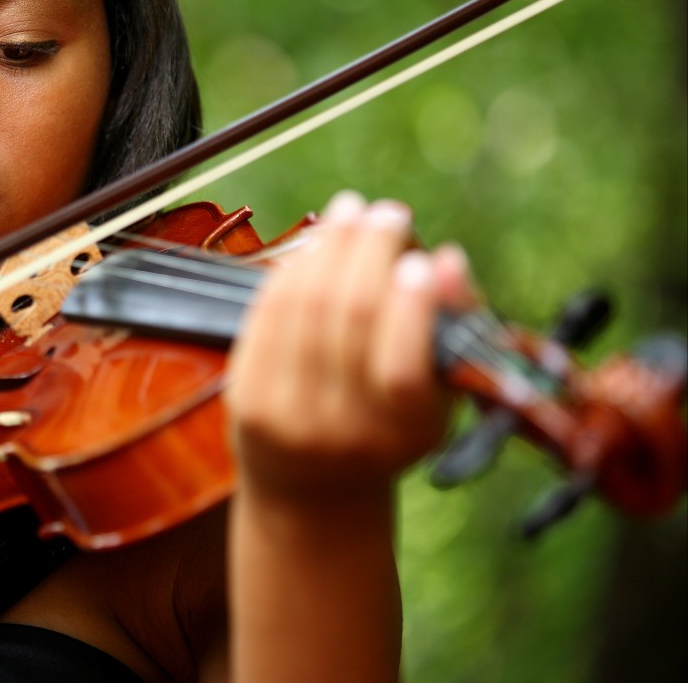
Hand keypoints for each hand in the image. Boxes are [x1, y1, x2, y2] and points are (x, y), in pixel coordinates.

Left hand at [226, 190, 473, 501]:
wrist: (312, 488)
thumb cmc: (392, 424)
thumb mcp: (439, 394)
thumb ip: (456, 328)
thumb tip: (449, 260)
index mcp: (402, 435)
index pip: (403, 369)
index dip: (412, 310)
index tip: (421, 260)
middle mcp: (341, 432)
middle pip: (349, 321)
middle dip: (369, 253)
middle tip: (388, 214)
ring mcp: (287, 417)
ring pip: (306, 308)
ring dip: (330, 247)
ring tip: (351, 212)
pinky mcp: (246, 399)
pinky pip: (267, 315)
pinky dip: (292, 270)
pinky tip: (314, 243)